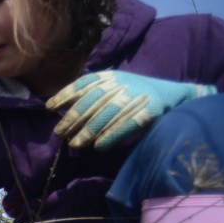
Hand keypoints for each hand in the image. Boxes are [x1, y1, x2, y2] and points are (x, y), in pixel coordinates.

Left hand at [47, 70, 216, 149]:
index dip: (65, 95)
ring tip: (75, 145)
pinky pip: (126, 125)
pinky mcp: (149, 110)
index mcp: (110, 76)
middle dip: (73, 118)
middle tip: (59, 133)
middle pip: (91, 101)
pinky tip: (99, 147)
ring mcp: (136, 96)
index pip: (83, 83)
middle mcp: (121, 83)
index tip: (50, 108)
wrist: (174, 95)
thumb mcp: (113, 86)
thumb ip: (90, 95)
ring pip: (106, 114)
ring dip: (88, 131)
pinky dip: (111, 136)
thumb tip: (60, 110)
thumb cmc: (136, 93)